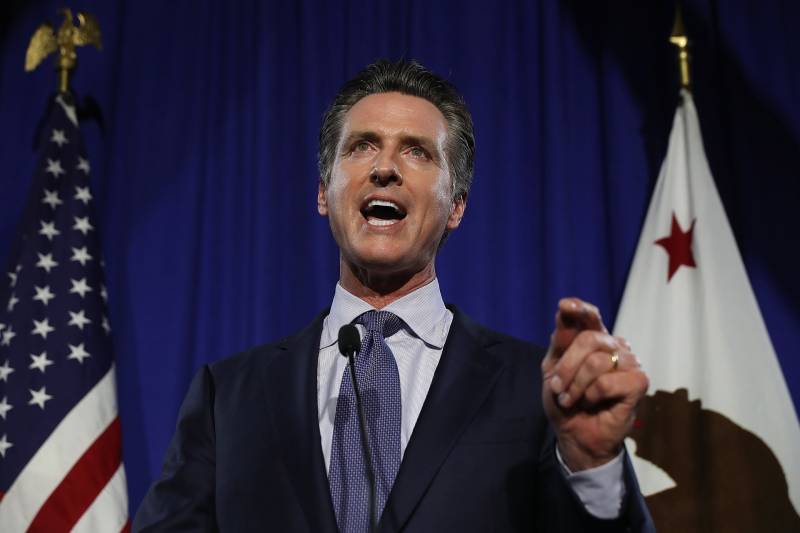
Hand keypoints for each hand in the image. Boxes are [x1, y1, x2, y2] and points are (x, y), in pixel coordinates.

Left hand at [541, 297, 648, 470]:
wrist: (574, 433)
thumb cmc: (566, 400)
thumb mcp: (552, 369)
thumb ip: (560, 341)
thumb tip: (564, 308)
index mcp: (594, 339)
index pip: (590, 317)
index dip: (580, 310)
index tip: (565, 307)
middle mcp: (615, 346)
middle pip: (589, 339)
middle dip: (566, 367)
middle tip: (556, 388)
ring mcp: (629, 363)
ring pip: (598, 361)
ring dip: (576, 385)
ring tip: (571, 399)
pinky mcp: (639, 384)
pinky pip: (608, 381)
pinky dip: (592, 395)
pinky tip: (592, 402)